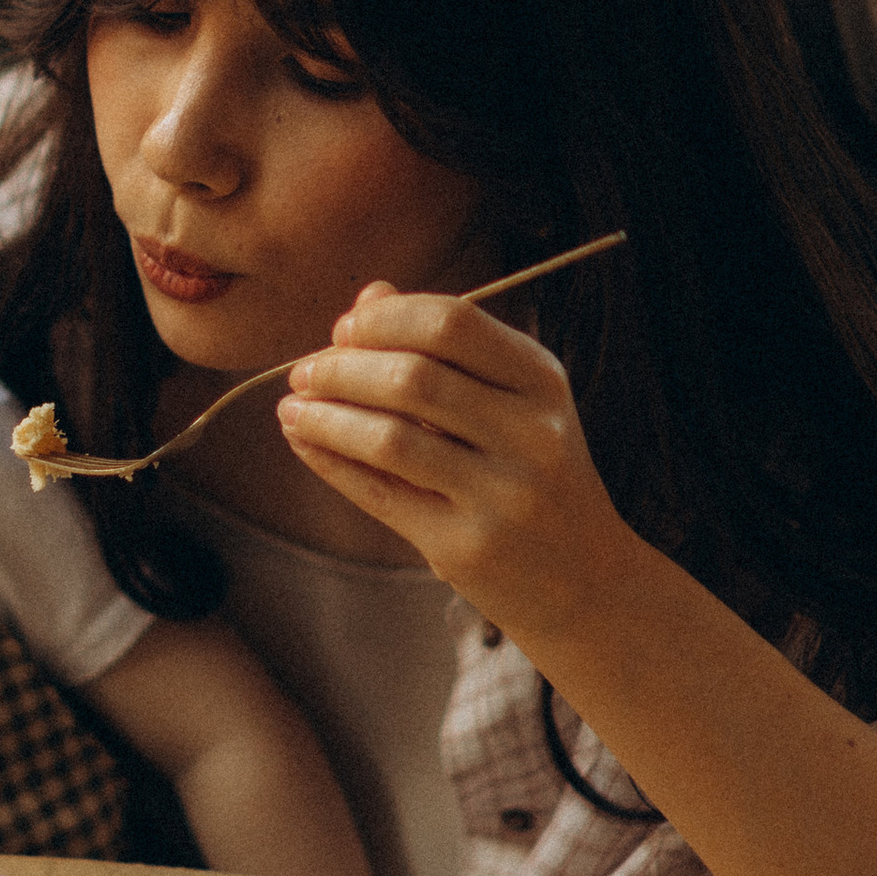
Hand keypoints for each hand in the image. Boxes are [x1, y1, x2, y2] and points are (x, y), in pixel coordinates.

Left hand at [276, 282, 641, 647]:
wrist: (584, 580)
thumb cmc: (529, 472)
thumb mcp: (508, 401)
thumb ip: (443, 348)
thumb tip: (369, 295)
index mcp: (542, 381)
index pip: (451, 322)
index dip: (384, 319)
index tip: (343, 329)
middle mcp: (532, 433)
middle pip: (413, 378)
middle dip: (340, 368)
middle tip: (303, 372)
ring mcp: (503, 495)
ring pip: (389, 438)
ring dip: (324, 416)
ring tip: (291, 408)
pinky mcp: (467, 546)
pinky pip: (379, 493)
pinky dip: (329, 460)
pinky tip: (304, 441)